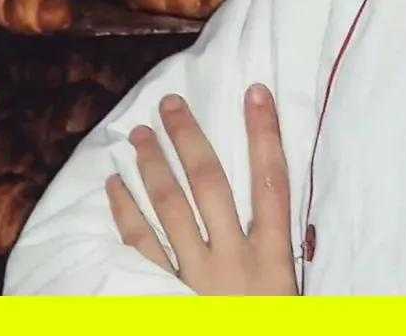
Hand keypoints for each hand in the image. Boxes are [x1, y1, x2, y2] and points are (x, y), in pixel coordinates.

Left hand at [106, 83, 297, 294]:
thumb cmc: (269, 333)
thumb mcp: (289, 297)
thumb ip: (280, 258)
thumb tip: (274, 210)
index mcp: (272, 259)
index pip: (272, 182)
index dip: (264, 134)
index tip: (255, 93)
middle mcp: (233, 259)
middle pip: (210, 184)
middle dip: (189, 139)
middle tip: (170, 103)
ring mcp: (195, 277)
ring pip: (171, 208)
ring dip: (153, 165)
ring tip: (139, 132)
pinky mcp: (164, 296)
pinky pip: (140, 247)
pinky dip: (126, 213)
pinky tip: (116, 185)